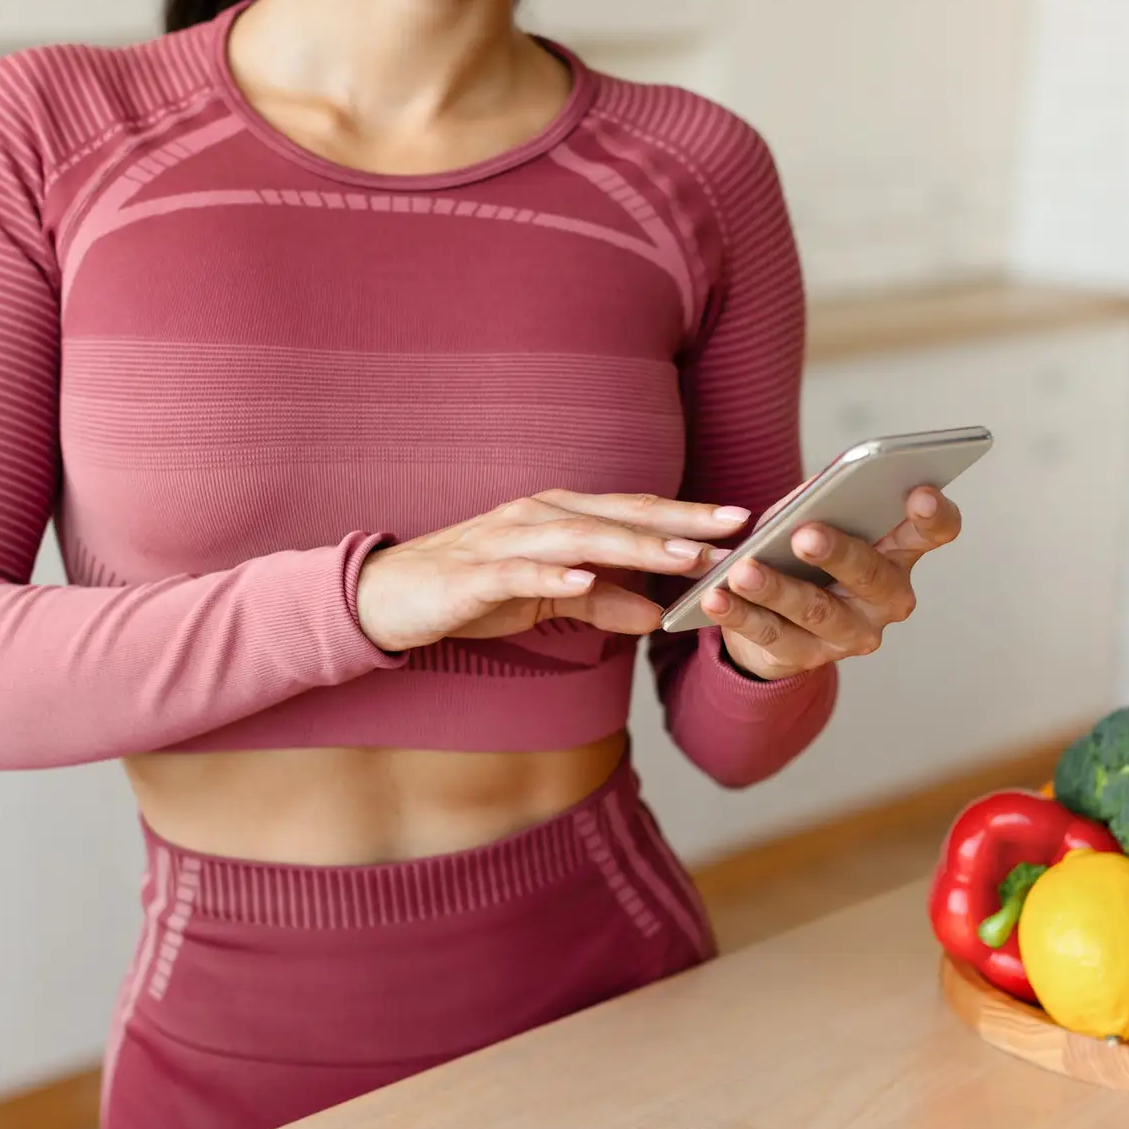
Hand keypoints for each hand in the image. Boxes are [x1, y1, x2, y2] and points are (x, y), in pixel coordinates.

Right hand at [356, 491, 746, 652]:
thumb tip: (656, 615)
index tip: (742, 521)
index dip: (687, 515)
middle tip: (733, 527)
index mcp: (558, 517)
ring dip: (633, 546)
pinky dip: (553, 573)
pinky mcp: (473, 573)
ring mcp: (504, 540)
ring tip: (681, 556)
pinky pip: (519, 571)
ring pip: (579, 537)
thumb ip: (600, 604)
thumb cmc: (469, 593)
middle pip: (618, 514)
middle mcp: (536, 516)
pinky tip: (586, 579)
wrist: (385, 599)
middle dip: (679, 521)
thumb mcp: (546, 601)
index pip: (633, 513)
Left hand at [702, 486, 962, 681]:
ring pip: (817, 610)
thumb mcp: (810, 516)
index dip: (933, 515)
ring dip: (778, 589)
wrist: (774, 617)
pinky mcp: (807, 657)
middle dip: (838, 554)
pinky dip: (740, 615)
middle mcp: (887, 598)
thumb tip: (813, 491)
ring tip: (745, 571)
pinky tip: (716, 597)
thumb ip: (817, 500)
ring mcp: (852, 633)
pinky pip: (771, 635)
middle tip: (806, 535)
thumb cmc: (800, 552)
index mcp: (899, 552)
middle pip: (871, 575)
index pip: (932, 533)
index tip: (918, 492)